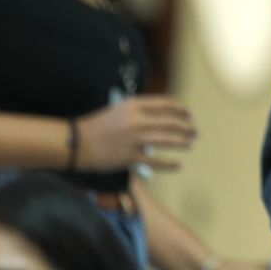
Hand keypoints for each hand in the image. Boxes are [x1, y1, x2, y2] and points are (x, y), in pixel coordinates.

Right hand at [75, 96, 195, 171]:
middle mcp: (136, 120)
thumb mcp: (118, 110)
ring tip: (190, 144)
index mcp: (133, 105)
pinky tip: (178, 165)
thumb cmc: (97, 125)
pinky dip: (169, 164)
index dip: (181, 109)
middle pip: (170, 122)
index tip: (189, 114)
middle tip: (194, 132)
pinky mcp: (130, 157)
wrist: (76, 142)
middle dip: (186, 127)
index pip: (165, 104)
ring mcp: (134, 139)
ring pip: (167, 140)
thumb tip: (162, 115)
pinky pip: (155, 161)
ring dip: (182, 142)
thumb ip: (139, 111)